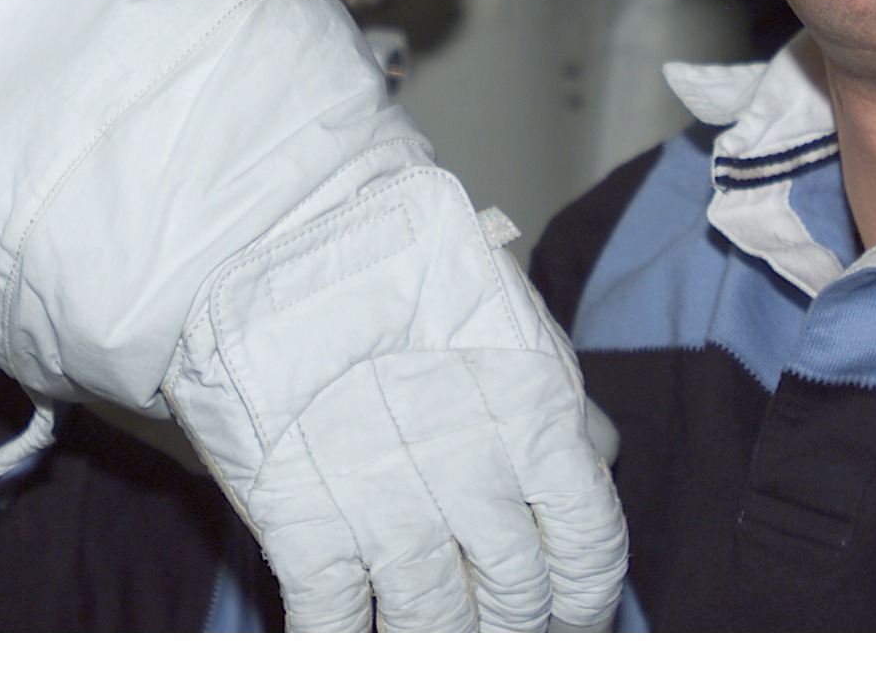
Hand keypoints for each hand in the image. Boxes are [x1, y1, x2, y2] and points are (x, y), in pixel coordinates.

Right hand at [163, 154, 627, 631]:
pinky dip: (338, 645)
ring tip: (424, 637)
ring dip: (433, 644)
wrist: (273, 230)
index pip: (588, 547)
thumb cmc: (399, 256)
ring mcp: (385, 505)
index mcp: (535, 420)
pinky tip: (342, 637)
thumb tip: (602, 456)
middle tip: (494, 629)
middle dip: (511, 628)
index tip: (570, 615)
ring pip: (432, 626)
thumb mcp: (505, 308)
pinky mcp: (302, 522)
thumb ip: (558, 392)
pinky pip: (332, 624)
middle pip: (514, 599)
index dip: (586, 598)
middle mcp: (470, 475)